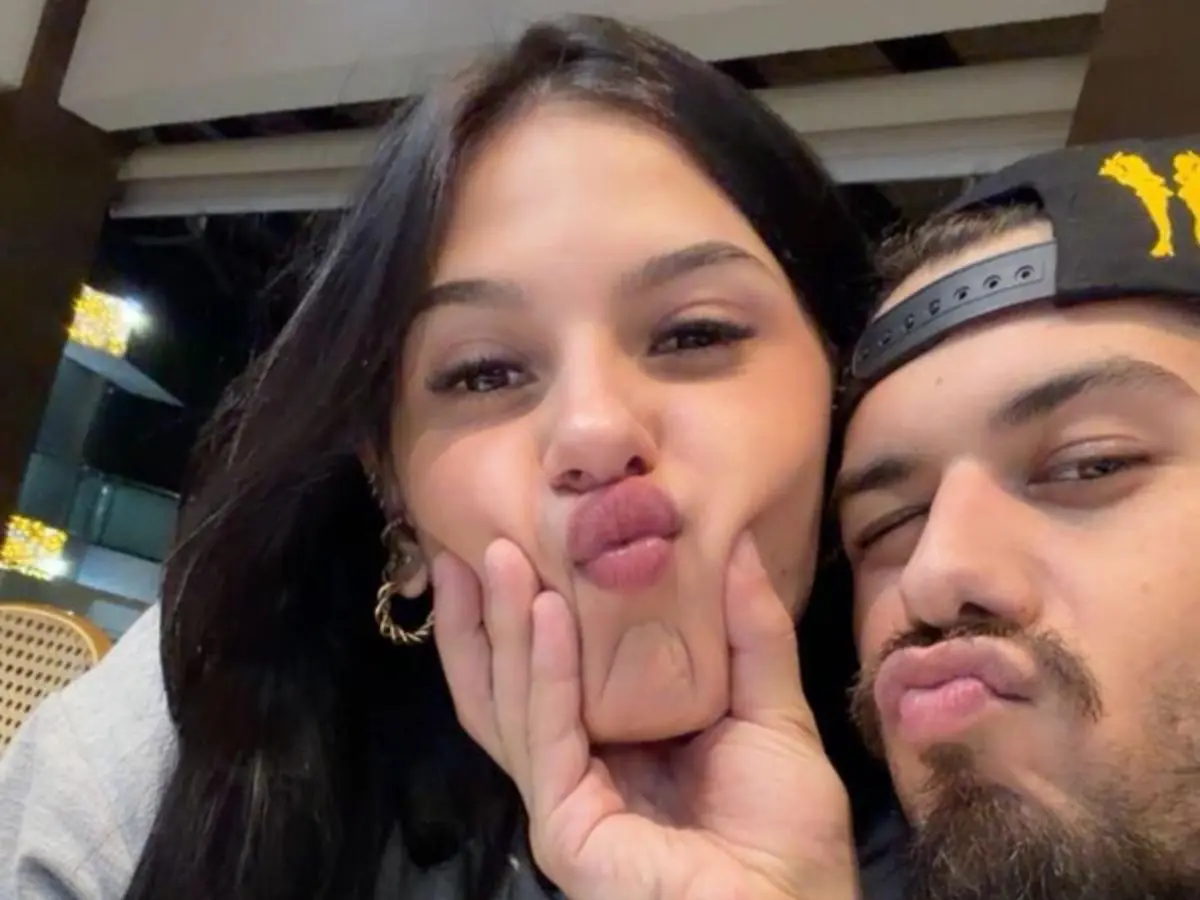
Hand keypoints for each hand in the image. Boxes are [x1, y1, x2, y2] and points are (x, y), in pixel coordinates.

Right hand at [432, 534, 859, 899]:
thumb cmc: (787, 833)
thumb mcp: (771, 710)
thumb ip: (751, 631)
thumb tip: (741, 538)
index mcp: (619, 741)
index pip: (557, 668)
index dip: (534, 606)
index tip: (526, 535)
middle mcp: (581, 765)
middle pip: (513, 682)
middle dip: (488, 613)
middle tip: (474, 537)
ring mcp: (564, 798)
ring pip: (513, 703)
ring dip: (501, 626)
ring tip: (496, 554)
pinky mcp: (564, 824)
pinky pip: (547, 736)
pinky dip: (544, 671)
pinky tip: (542, 613)